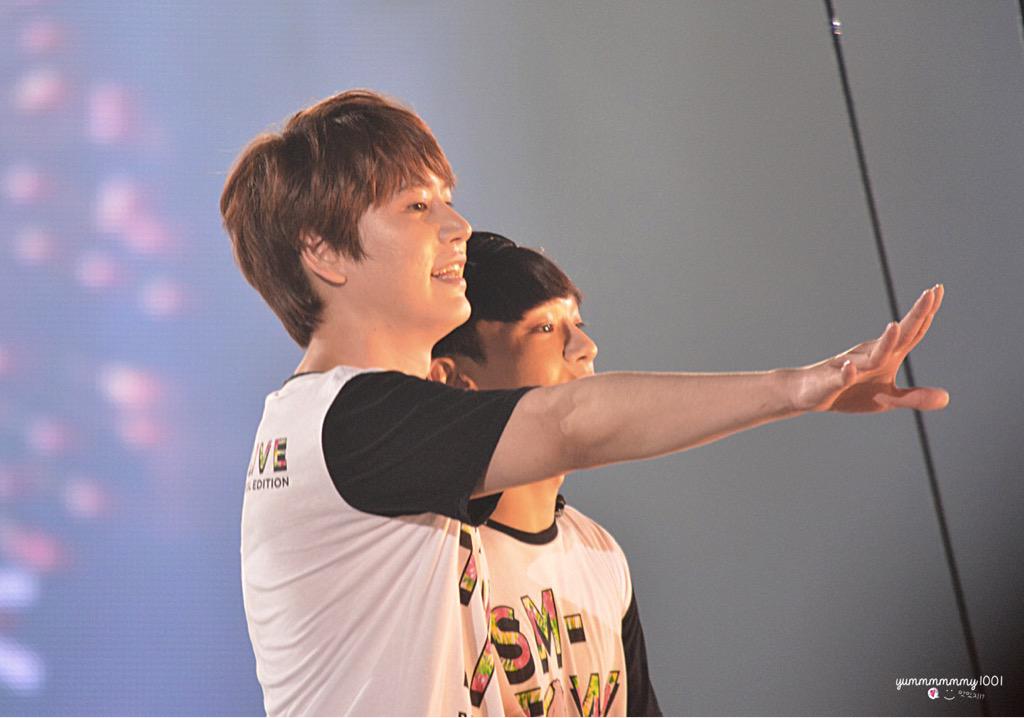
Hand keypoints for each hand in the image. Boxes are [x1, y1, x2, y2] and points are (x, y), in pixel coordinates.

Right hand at [789, 285, 948, 412]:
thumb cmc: (850, 392)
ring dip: (885, 341)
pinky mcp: (833, 383)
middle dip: (915, 314)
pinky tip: (849, 369)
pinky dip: (846, 373)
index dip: (927, 312)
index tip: (938, 288)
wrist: (810, 393)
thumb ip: (915, 398)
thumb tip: (947, 398)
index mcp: (887, 355)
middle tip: (929, 292)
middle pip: (899, 334)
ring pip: (873, 355)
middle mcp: (872, 354)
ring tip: (895, 326)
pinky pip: (841, 377)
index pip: (913, 331)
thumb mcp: (887, 400)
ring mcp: (852, 367)